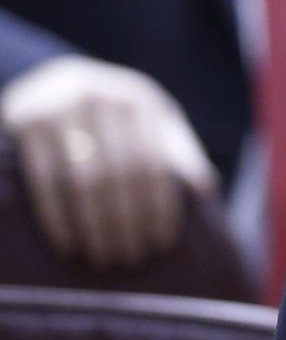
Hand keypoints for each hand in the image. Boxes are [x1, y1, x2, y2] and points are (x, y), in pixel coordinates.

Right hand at [1, 55, 217, 269]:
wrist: (51, 80)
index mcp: (142, 102)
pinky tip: (68, 242)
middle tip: (128, 259)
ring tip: (101, 258)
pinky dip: (57, 215)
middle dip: (126, 223)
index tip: (160, 245)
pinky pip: (44, 178)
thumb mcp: (149, 121)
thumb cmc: (112, 114)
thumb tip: (204, 191)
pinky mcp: (27, 119)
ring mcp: (62, 106)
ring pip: (83, 179)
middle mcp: (104, 98)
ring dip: (94, 225)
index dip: (159, 207)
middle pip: (120, 175)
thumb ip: (177, 151)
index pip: (155, 165)